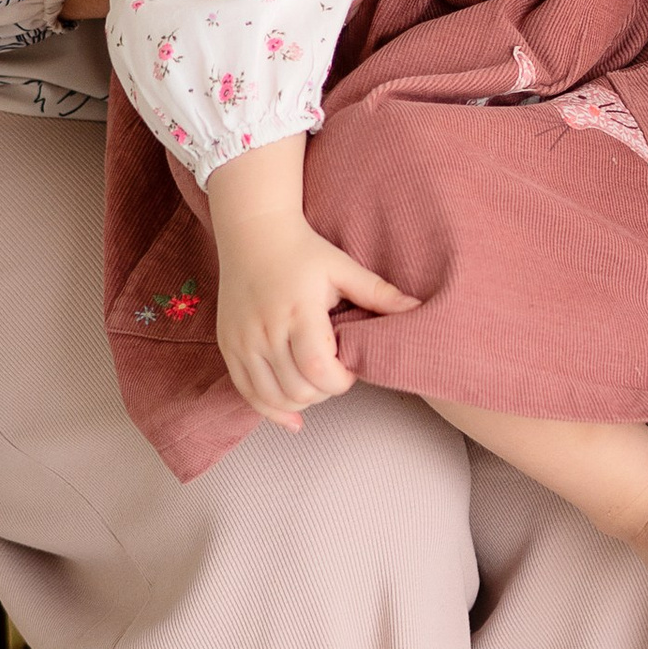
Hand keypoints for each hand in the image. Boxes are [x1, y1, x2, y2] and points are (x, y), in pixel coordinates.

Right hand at [207, 141, 418, 429]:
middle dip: (325, 391)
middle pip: (299, 389)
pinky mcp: (228, 347)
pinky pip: (247, 393)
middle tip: (334, 372)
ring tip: (314, 383)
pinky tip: (293, 416)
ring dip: (301, 401)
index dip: (342, 380)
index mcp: (299, 312)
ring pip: (273, 397)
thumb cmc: (303, 250)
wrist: (253, 232)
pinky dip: (270, 410)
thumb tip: (419, 309)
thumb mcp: (343, 268)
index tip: (350, 366)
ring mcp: (242, 341)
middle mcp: (266, 331)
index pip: (320, 370)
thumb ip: (379, 293)